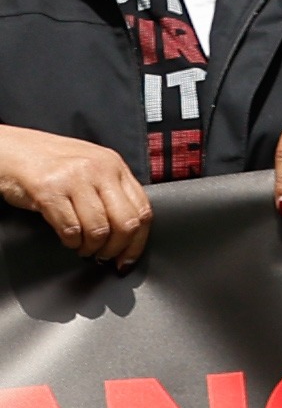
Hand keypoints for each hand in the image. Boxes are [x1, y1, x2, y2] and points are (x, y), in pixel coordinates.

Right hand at [0, 123, 148, 263]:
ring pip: (99, 229)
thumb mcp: (90, 168)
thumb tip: (128, 231)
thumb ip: (111, 191)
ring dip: (91, 247)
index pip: (143, 210)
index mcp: (115, 165)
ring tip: (82, 247)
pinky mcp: (49, 190)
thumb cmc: (49, 162)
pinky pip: (70, 228)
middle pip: (125, 223)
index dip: (137, 242)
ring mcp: (75, 179)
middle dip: (116, 248)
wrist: (9, 149)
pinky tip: (68, 239)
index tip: (128, 258)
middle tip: (104, 256)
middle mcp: (100, 169)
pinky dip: (71, 241)